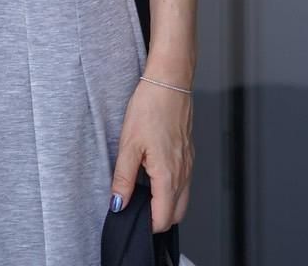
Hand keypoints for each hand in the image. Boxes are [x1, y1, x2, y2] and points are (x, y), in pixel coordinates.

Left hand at [109, 75, 193, 231]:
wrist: (169, 82)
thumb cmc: (150, 107)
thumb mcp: (128, 144)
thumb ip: (123, 179)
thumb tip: (118, 204)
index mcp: (168, 176)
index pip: (163, 219)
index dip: (146, 225)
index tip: (130, 217)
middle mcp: (183, 174)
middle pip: (176, 215)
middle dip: (158, 218)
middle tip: (136, 207)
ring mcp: (188, 164)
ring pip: (182, 199)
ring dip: (165, 204)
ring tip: (143, 191)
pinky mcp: (189, 155)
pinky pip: (184, 183)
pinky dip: (171, 189)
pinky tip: (154, 174)